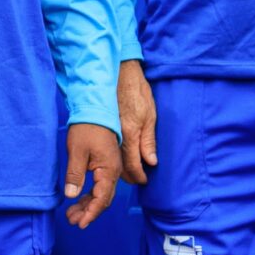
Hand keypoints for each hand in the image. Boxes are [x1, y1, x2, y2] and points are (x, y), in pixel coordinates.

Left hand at [62, 123, 123, 227]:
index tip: (80, 224)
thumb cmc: (87, 128)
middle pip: (103, 199)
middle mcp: (114, 172)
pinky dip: (90, 194)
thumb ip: (75, 175)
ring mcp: (111, 168)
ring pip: (101, 193)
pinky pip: (100, 185)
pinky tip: (79, 199)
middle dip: (88, 212)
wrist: (96, 109)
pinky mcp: (106, 164)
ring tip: (72, 214)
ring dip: (88, 205)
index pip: (102, 199)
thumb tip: (71, 195)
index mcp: (109, 170)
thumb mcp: (77, 152)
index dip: (91, 213)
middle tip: (71, 220)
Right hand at [116, 61, 157, 184]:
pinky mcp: (103, 126)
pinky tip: (118, 157)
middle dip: (129, 176)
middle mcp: (116, 136)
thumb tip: (151, 161)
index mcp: (130, 134)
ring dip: (120, 168)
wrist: (119, 74)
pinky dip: (114, 156)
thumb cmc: (137, 91)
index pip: (133, 164)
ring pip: (112, 158)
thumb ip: (148, 141)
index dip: (139, 176)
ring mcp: (108, 131)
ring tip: (129, 172)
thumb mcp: (150, 116)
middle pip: (120, 165)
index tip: (144, 180)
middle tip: (137, 180)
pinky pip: (108, 147)